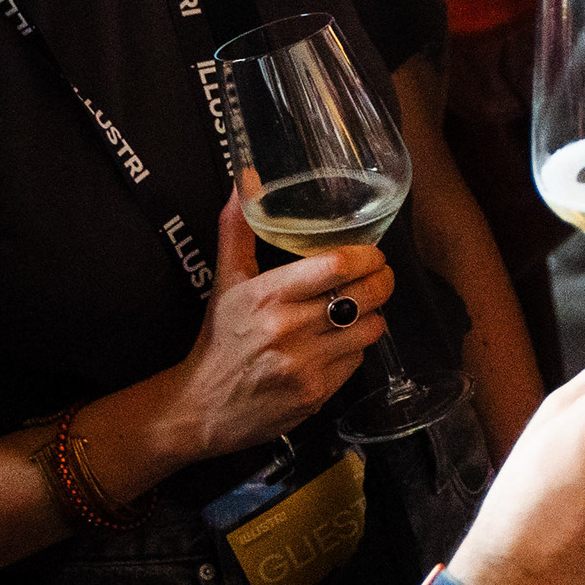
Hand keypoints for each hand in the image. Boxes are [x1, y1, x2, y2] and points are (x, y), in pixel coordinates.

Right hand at [150, 195, 383, 458]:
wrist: (202, 408)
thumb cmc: (219, 339)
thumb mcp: (225, 281)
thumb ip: (237, 228)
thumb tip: (246, 176)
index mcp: (268, 295)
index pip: (337, 264)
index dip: (368, 256)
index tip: (372, 253)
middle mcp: (288, 329)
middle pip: (365, 294)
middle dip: (382, 281)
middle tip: (378, 276)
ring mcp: (305, 364)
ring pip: (371, 327)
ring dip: (372, 316)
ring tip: (358, 309)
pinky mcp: (317, 393)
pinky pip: (358, 360)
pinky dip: (356, 348)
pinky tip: (339, 342)